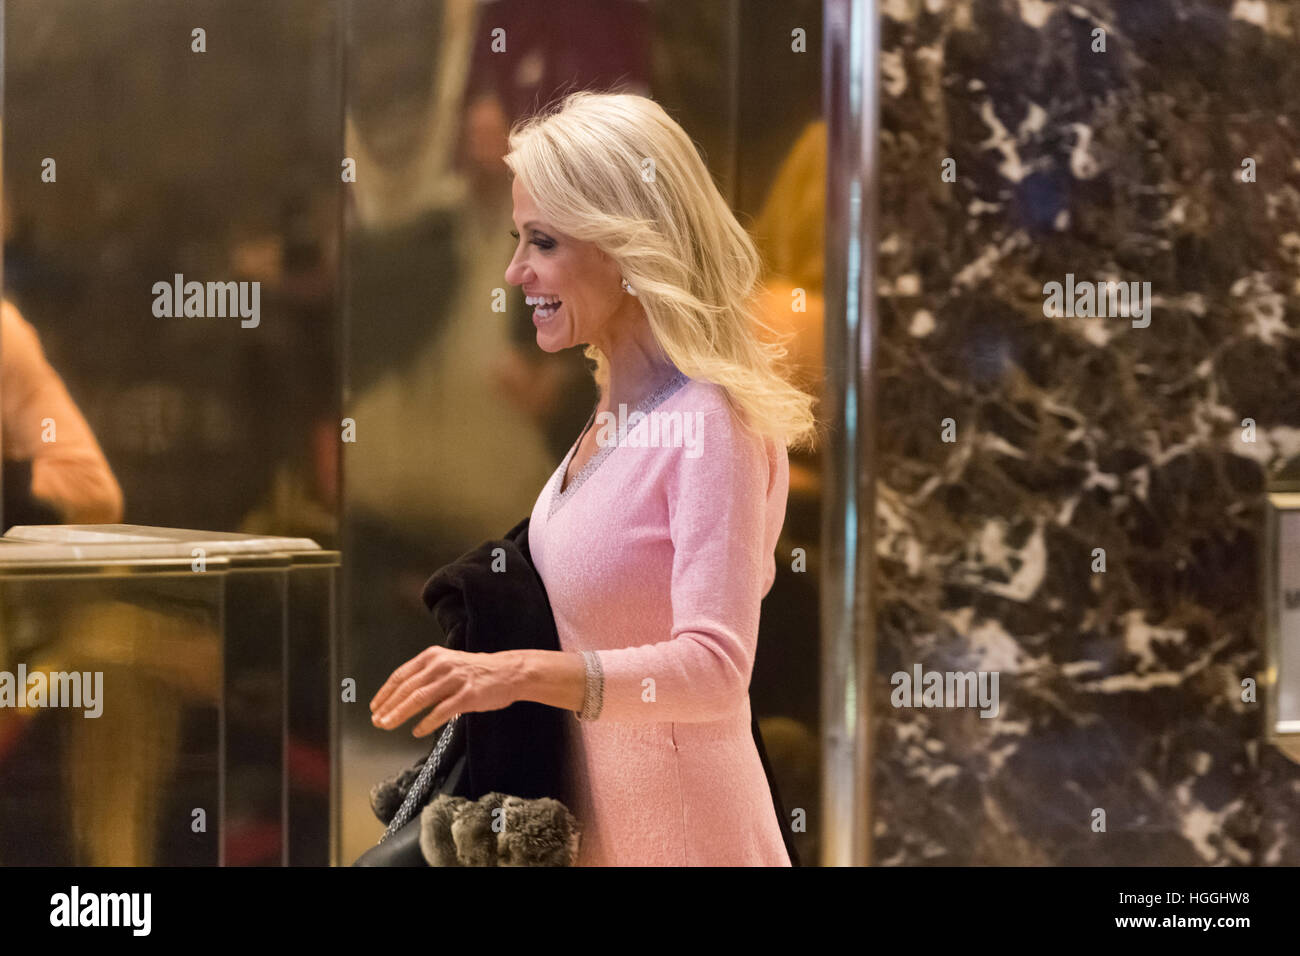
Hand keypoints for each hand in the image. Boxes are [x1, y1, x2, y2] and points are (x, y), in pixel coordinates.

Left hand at [369, 646, 521, 737]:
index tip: (375, 706)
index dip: (385, 692)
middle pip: (407, 688)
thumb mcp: (449, 664)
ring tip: (388, 725)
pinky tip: (417, 730)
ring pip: (419, 699)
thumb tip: (402, 695)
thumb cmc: (479, 671)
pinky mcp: (467, 696)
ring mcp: (455, 680)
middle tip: (377, 720)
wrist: (509, 672)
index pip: (401, 675)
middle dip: (388, 706)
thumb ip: (427, 675)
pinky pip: (441, 711)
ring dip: (400, 714)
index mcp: (434, 656)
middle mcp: (442, 665)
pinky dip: (426, 723)